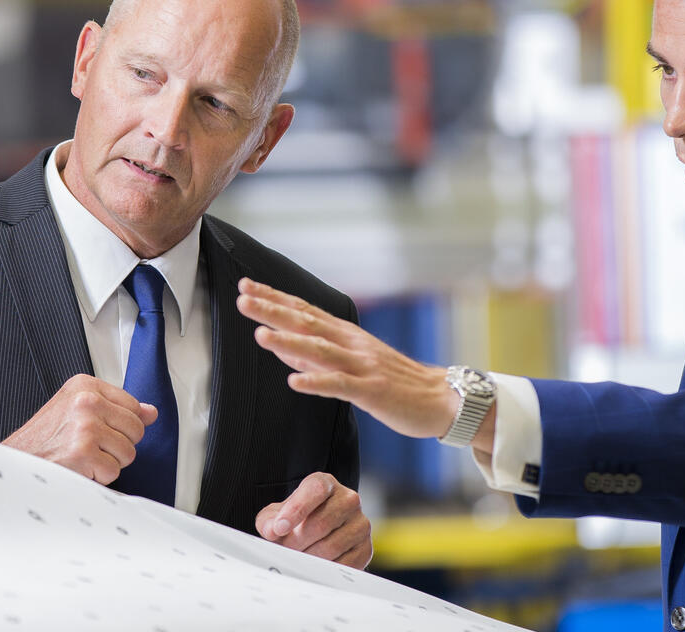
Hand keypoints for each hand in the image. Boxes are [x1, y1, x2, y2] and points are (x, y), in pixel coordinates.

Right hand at [2, 374, 156, 485]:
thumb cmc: (42, 439)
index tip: (102, 430)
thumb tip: (151, 412)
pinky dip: (98, 478)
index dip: (121, 426)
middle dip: (118, 445)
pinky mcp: (84, 452)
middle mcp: (86, 401)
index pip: (133, 405)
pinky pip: (113, 471)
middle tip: (90, 447)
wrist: (14, 463)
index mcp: (84, 385)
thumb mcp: (75, 410)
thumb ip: (115, 408)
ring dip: (108, 463)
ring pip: (128, 452)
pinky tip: (78, 468)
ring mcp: (85, 426)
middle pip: (136, 429)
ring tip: (82, 457)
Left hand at [237, 279, 464, 441]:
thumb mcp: (353, 363)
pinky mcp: (373, 391)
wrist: (442, 398)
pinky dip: (317, 382)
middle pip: (307, 323)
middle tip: (242, 298)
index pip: (305, 310)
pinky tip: (294, 382)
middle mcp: (352, 344)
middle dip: (273, 310)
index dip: (275, 297)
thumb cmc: (395, 382)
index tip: (247, 286)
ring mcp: (362, 366)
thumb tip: (283, 347)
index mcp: (346, 335)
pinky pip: (341, 386)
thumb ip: (318, 355)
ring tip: (260, 334)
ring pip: (320, 350)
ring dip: (289, 341)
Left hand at [255, 472, 371, 568]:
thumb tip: (272, 530)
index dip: (296, 509)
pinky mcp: (365, 548)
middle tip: (285, 550)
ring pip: (332, 545)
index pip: (316, 489)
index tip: (279, 528)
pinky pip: (345, 564)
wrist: (318, 536)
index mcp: (326, 484)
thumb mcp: (277, 516)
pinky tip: (314, 566)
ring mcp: (360, 524)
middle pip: (321, 523)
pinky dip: (325, 569)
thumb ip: (270, 520)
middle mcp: (348, 499)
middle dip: (297, 541)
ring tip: (297, 558)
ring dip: (309, 557)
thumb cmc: (296, 522)